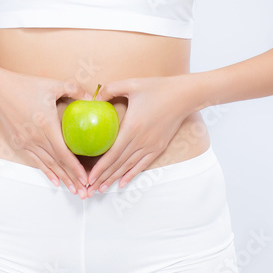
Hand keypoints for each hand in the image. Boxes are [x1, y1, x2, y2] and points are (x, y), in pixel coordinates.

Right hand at [0, 69, 91, 194]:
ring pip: (48, 165)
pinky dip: (47, 172)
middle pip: (57, 163)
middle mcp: (36, 137)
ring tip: (74, 190)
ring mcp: (26, 142)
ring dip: (62, 179)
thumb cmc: (26, 86)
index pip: (63, 153)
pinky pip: (36, 161)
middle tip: (85, 192)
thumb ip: (74, 89)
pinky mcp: (20, 143)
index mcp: (46, 124)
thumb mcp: (53, 84)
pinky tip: (55, 181)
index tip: (86, 178)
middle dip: (72, 179)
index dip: (75, 168)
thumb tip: (92, 97)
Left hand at [85, 75, 194, 193]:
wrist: (184, 96)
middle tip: (89, 188)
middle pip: (118, 164)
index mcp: (132, 127)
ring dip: (114, 179)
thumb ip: (110, 89)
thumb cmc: (157, 88)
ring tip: (101, 189)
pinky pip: (142, 165)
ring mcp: (151, 145)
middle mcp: (141, 140)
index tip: (89, 177)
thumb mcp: (131, 84)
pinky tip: (122, 183)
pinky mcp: (158, 147)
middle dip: (103, 177)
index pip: (112, 153)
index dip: (100, 167)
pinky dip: (131, 175)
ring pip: (129, 167)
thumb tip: (94, 97)